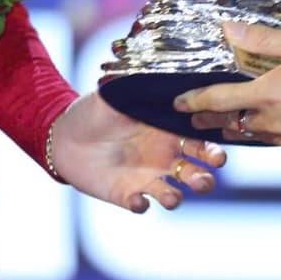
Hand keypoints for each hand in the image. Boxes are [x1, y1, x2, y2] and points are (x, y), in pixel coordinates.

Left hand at [47, 93, 225, 211]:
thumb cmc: (94, 112)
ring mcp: (146, 178)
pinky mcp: (127, 194)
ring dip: (175, 197)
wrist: (62, 136)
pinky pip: (141, 205)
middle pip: (195, 172)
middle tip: (204, 179)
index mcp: (167, 131)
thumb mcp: (116, 95)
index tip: (218, 154)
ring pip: (173, 193)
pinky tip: (137, 200)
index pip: (199, 141)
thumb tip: (160, 74)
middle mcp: (163, 157)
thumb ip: (139, 88)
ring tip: (171, 196)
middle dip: (205, 178)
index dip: (212, 149)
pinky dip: (142, 205)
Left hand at [190, 0, 280, 139]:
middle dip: (212, 118)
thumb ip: (262, 39)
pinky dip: (278, 131)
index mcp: (268, 95)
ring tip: (231, 119)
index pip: (218, 101)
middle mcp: (275, 123)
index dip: (194, 102)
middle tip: (196, 116)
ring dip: (243, 126)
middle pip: (232, 122)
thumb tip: (227, 30)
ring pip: (258, 134)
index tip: (178, 104)